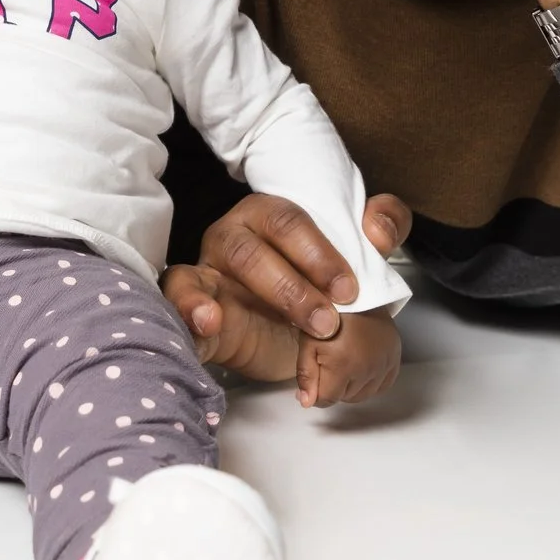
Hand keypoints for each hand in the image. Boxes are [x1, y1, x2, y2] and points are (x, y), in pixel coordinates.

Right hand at [162, 192, 409, 381]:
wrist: (295, 342)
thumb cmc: (320, 290)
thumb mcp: (360, 262)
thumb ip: (382, 229)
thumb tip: (378, 228)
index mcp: (269, 217)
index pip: (288, 222)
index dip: (319, 255)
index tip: (349, 290)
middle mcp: (232, 238)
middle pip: (248, 251)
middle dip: (291, 287)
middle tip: (328, 321)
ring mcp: (206, 273)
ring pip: (207, 274)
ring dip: (243, 308)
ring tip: (284, 326)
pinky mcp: (191, 310)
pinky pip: (177, 304)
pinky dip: (188, 311)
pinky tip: (207, 323)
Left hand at [297, 308, 402, 407]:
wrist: (357, 291)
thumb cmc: (326, 315)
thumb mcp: (307, 343)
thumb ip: (306, 376)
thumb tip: (306, 403)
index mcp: (343, 365)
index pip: (326, 400)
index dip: (316, 391)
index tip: (315, 372)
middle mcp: (368, 369)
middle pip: (345, 398)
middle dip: (333, 386)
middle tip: (329, 361)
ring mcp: (384, 364)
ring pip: (363, 395)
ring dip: (352, 386)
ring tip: (345, 361)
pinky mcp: (395, 358)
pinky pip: (382, 386)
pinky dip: (371, 382)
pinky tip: (361, 366)